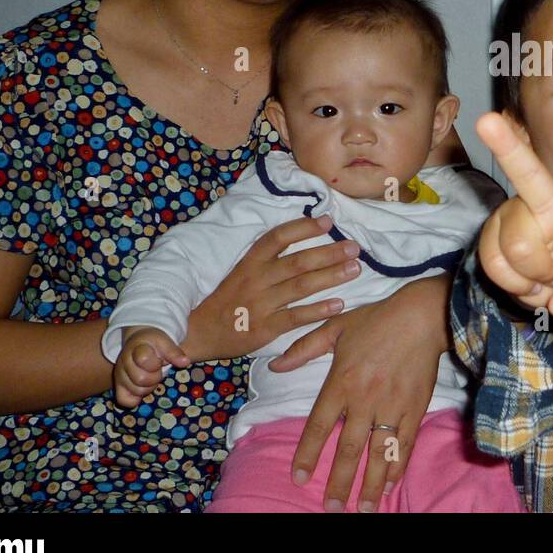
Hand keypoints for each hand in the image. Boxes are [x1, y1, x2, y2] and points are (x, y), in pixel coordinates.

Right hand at [114, 326, 189, 407]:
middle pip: (141, 379)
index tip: (159, 360)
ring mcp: (119, 375)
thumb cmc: (153, 344)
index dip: (155, 363)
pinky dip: (136, 399)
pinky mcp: (119, 387)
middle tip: (156, 369)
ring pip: (136, 391)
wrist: (139, 343)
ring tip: (150, 376)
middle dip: (155, 376)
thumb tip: (185, 362)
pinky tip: (143, 388)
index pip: (143, 360)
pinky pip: (125, 401)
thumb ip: (174, 352)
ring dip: (149, 387)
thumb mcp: (165, 343)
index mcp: (135, 349)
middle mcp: (123, 362)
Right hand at [184, 214, 360, 361]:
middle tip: (354, 247)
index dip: (303, 228)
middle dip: (329, 253)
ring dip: (331, 277)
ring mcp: (261, 304)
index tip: (328, 221)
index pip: (277, 237)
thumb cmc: (226, 299)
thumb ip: (267, 259)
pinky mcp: (264, 328)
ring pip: (301, 287)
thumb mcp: (241, 272)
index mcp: (249, 262)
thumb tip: (300, 236)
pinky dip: (318, 310)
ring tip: (354, 269)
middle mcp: (256, 280)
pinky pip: (295, 317)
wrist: (197, 332)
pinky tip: (339, 304)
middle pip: (297, 262)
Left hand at [269, 274, 450, 512]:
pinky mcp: (415, 409)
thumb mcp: (335, 327)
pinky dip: (398, 466)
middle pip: (349, 448)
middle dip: (339, 481)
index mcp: (341, 381)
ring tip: (364, 508)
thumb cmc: (377, 320)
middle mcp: (364, 399)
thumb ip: (303, 348)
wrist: (422, 316)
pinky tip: (391, 483)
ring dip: (371, 484)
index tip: (300, 478)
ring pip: (378, 453)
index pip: (319, 425)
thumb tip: (275, 366)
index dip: (308, 454)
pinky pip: (404, 443)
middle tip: (332, 507)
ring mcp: (392, 406)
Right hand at [474, 111, 552, 324]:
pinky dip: (513, 283)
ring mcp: (516, 214)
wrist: (550, 289)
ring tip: (546, 280)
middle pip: (527, 174)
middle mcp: (549, 204)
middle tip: (486, 121)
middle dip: (506, 146)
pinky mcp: (492, 232)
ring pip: (518, 245)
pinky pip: (495, 262)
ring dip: (533, 277)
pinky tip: (526, 280)